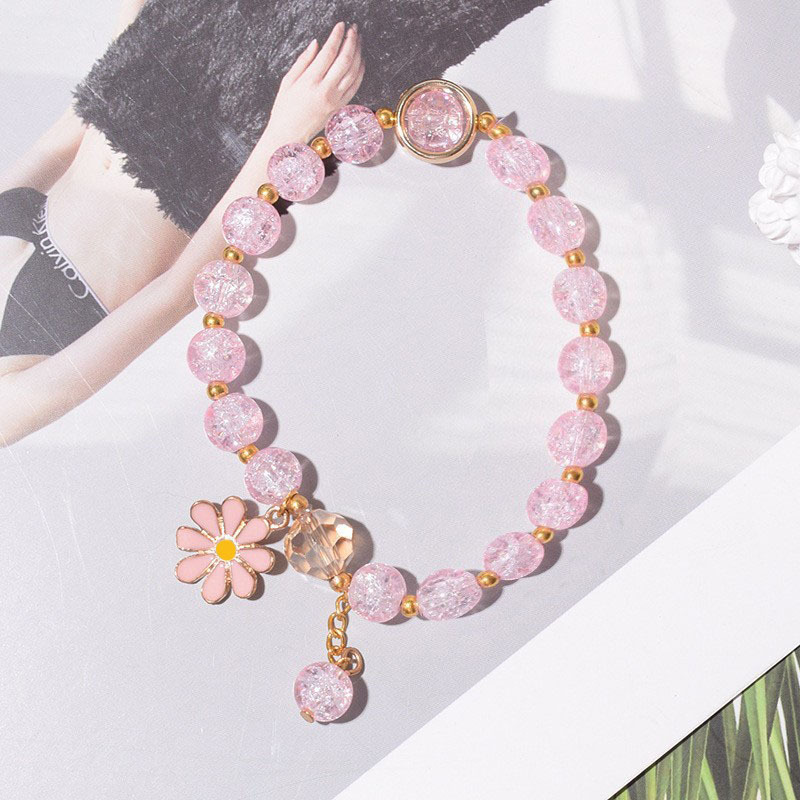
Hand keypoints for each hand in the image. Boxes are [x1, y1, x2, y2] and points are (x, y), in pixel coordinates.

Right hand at [265, 22, 364, 146]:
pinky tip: (360, 61)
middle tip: (353, 29)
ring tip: (358, 41)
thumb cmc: (284, 109)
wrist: (289, 135)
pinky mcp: (340, 107)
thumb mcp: (288, 81)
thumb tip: (316, 44)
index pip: (329, 52)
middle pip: (345, 60)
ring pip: (353, 72)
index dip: (337, 36)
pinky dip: (360, 72)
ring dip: (358, 54)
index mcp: (310, 81)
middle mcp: (325, 90)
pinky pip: (355, 86)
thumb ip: (303, 61)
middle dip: (351, 41)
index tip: (340, 25)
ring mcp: (335, 100)